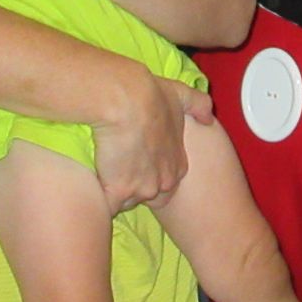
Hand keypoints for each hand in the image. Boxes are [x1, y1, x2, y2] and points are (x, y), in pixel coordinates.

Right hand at [90, 65, 215, 212]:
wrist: (128, 100)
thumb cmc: (153, 95)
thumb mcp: (183, 96)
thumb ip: (199, 106)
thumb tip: (208, 118)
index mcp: (178, 166)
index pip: (164, 184)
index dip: (148, 174)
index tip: (136, 159)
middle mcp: (164, 182)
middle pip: (147, 196)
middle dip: (134, 187)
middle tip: (118, 166)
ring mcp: (142, 190)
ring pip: (126, 202)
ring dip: (115, 191)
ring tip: (103, 170)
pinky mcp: (119, 192)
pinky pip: (108, 205)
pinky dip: (100, 197)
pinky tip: (93, 181)